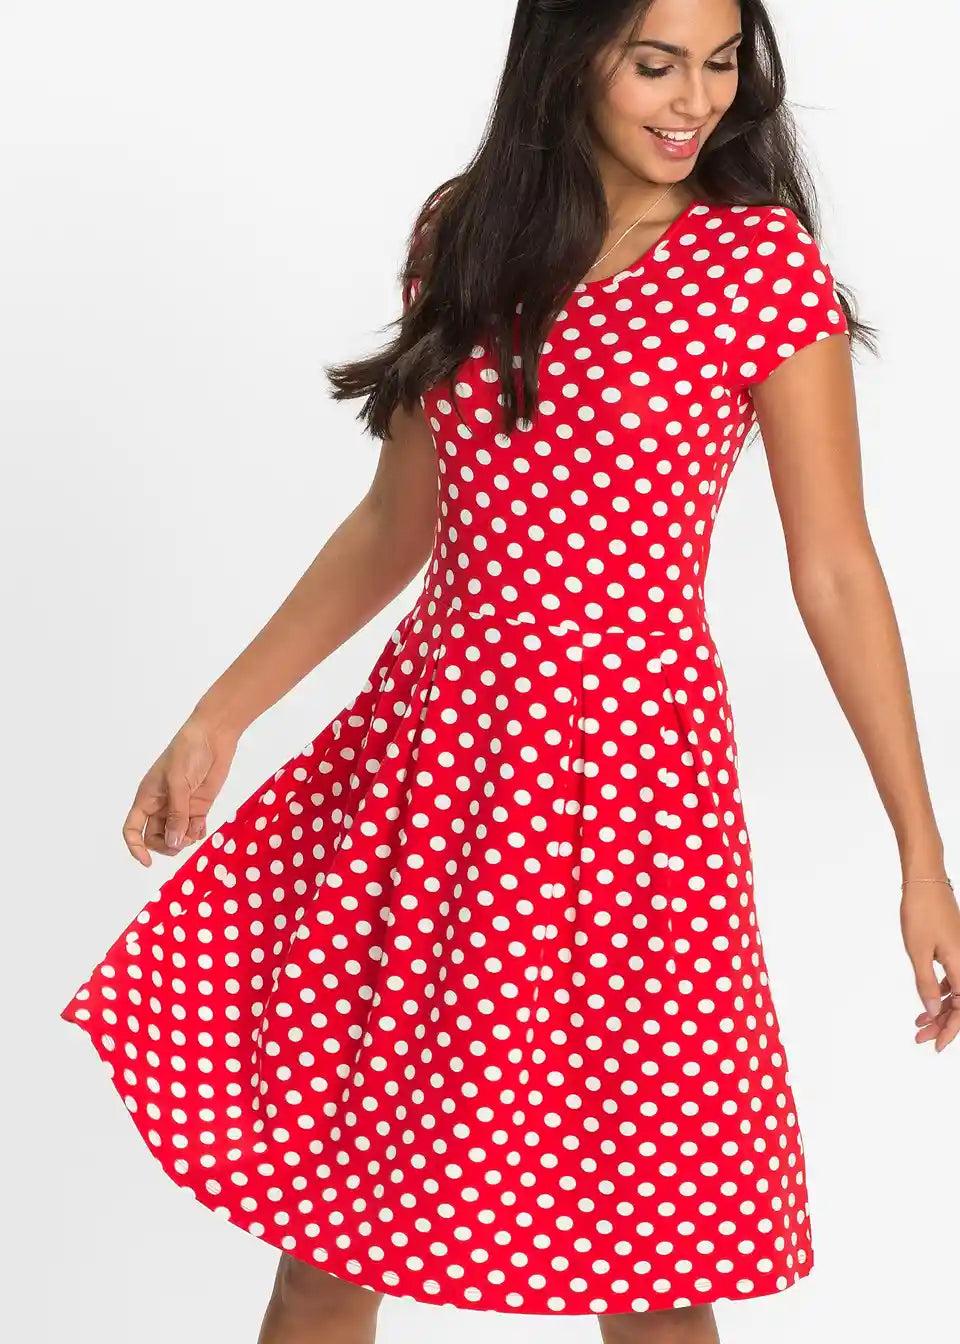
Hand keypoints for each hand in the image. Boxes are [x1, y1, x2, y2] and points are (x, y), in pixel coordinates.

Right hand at [121, 716, 239, 867]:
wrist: (213, 736)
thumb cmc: (188, 753)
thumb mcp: (178, 782)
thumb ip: (177, 814)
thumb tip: (174, 843)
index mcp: (147, 798)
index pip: (132, 829)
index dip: (136, 847)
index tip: (148, 862)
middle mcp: (161, 806)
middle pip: (155, 837)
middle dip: (167, 845)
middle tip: (182, 841)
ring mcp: (181, 807)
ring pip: (175, 836)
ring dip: (184, 840)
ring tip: (194, 830)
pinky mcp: (198, 806)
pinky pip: (193, 829)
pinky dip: (196, 834)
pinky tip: (202, 828)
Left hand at [900, 877, 959, 1051]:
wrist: (925, 881)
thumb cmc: (921, 912)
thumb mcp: (918, 952)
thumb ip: (925, 984)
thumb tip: (933, 1012)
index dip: (950, 1031)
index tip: (935, 1045)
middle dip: (943, 1024)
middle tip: (920, 1036)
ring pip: (957, 992)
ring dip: (940, 1008)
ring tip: (920, 1021)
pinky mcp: (956, 948)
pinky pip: (954, 978)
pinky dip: (941, 990)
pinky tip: (928, 997)